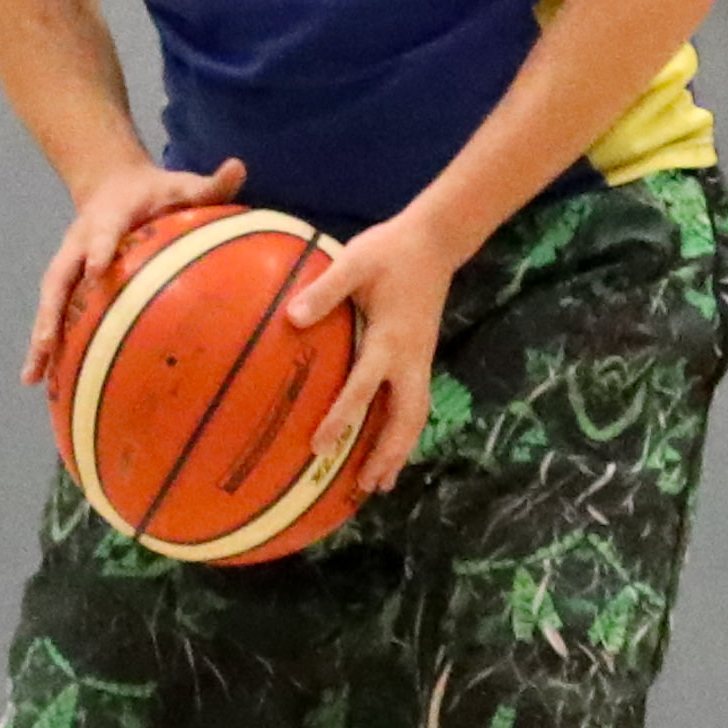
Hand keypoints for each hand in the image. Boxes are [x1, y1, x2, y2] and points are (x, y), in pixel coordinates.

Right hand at [20, 155, 245, 385]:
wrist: (111, 183)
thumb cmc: (156, 190)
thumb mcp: (182, 183)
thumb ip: (210, 184)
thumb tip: (238, 167)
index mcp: (109, 216)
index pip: (102, 232)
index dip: (99, 248)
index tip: (97, 269)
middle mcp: (80, 242)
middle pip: (59, 278)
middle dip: (51, 311)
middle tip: (46, 342)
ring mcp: (69, 263)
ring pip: (50, 302)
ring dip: (40, 339)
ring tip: (32, 376)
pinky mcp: (67, 282)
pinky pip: (53, 314)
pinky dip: (46, 347)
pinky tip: (40, 381)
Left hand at [283, 209, 459, 494]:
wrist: (435, 241)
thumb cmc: (389, 251)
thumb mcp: (356, 262)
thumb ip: (325, 290)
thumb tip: (291, 319)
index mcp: (391, 340)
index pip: (364, 388)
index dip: (341, 418)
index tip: (319, 446)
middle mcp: (411, 359)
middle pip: (405, 418)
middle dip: (387, 453)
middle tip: (367, 486)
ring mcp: (420, 360)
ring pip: (415, 416)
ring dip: (399, 450)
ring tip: (381, 484)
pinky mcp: (421, 357)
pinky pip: (414, 404)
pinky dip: (403, 431)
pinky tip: (390, 447)